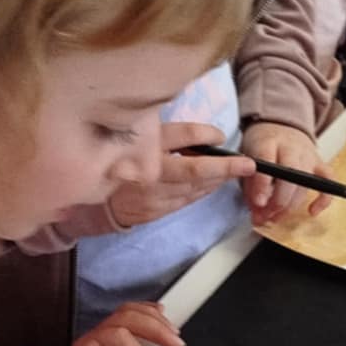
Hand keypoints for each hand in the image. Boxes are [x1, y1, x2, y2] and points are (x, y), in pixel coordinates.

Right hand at [106, 121, 253, 228]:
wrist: (96, 197)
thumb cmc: (120, 160)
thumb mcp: (138, 138)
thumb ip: (167, 136)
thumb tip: (204, 137)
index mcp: (145, 144)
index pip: (184, 136)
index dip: (207, 134)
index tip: (221, 134)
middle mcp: (150, 170)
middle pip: (195, 169)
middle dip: (225, 167)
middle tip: (248, 164)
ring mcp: (154, 194)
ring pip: (195, 188)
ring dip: (218, 180)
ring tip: (235, 171)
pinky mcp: (157, 211)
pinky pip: (188, 200)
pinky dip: (203, 191)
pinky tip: (213, 184)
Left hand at [240, 121, 331, 224]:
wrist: (280, 126)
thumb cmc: (262, 146)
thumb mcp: (248, 158)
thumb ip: (250, 184)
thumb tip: (257, 212)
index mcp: (269, 142)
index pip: (268, 161)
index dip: (263, 185)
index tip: (257, 203)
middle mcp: (291, 147)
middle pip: (291, 176)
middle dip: (278, 202)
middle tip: (265, 216)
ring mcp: (308, 155)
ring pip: (306, 184)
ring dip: (291, 206)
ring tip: (275, 217)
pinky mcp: (320, 163)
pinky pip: (328, 182)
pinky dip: (323, 199)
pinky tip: (312, 211)